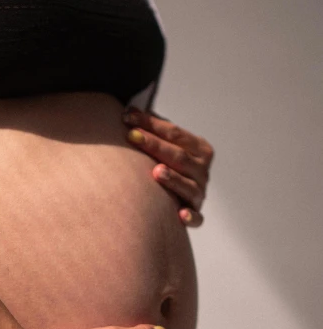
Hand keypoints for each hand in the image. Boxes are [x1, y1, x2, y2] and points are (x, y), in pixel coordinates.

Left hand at [122, 107, 213, 227]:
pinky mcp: (196, 214)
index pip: (174, 133)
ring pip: (187, 186)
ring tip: (157, 172)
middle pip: (178, 156)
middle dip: (154, 145)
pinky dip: (190, 216)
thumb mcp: (165, 143)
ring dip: (173, 180)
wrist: (182, 197)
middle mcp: (202, 170)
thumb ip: (151, 127)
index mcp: (199, 148)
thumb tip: (128, 110)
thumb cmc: (169, 163)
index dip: (151, 124)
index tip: (127, 117)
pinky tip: (180, 214)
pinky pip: (196, 218)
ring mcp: (200, 193)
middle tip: (132, 136)